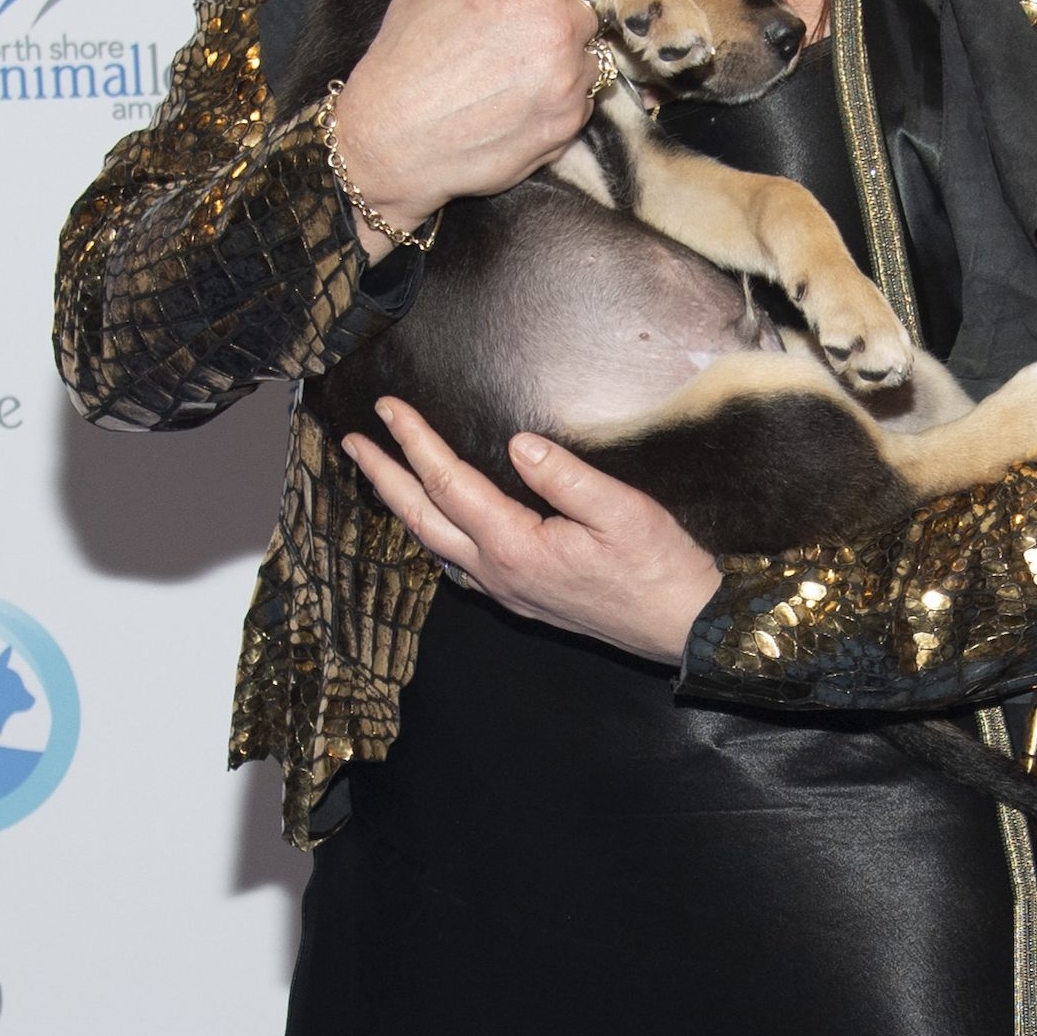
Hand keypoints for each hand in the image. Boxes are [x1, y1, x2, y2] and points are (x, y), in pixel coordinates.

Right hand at [329, 0, 621, 254]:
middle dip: (557, 16)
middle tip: (514, 35)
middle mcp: (553, 36)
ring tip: (507, 79)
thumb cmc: (400, 68)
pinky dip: (555, 100)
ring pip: (586, 58)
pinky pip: (578, 101)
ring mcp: (565, 88)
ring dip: (559, 61)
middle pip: (584, 9)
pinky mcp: (566, 131)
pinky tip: (511, 107)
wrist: (389, 150)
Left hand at [344, 400, 723, 664]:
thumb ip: (565, 477)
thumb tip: (517, 445)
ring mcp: (506, 590)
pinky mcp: (522, 598)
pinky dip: (433, 535)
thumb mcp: (621, 511)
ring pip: (435, 544)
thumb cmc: (659, 567)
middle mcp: (498, 573)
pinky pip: (458, 564)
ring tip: (382, 475)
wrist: (683, 626)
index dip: (415, 442)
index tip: (389, 409)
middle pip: (423, 518)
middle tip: (353, 442)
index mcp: (515, 546)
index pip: (449, 483)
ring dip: (403, 505)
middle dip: (384, 477)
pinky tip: (435, 526)